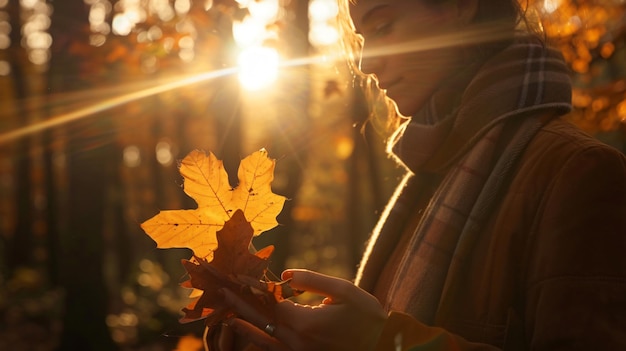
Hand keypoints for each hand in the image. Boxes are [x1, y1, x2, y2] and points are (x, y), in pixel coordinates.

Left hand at [222, 269, 386, 350]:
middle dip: (239, 306)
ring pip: (264, 340)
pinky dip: (260, 341)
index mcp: (305, 322)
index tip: (236, 279)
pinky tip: (251, 334)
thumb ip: (313, 281)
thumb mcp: (344, 291)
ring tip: (228, 317)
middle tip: (221, 294)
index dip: (252, 290)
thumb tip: (285, 275)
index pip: (269, 303)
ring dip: (245, 326)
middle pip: (260, 321)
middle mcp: (296, 341)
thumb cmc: (367, 317)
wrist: (382, 347)